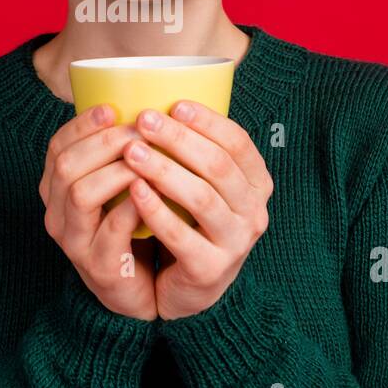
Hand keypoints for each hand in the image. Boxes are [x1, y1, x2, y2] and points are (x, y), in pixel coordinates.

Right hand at [40, 104, 157, 320]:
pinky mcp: (100, 267)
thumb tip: (146, 103)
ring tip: (148, 157)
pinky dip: (134, 205)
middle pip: (66, 165)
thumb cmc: (133, 228)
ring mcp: (75, 243)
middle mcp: (57, 215)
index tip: (113, 108)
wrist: (140, 291)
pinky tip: (153, 190)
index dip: (83, 124)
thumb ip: (122, 153)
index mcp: (57, 190)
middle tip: (140, 130)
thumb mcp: (119, 186)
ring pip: (82, 194)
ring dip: (117, 170)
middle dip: (104, 142)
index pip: (57, 146)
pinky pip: (112, 229)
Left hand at [120, 101, 272, 320]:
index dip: (208, 121)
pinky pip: (182, 235)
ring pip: (201, 197)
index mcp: (257, 185)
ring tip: (131, 151)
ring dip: (164, 169)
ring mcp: (236, 242)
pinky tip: (134, 190)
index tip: (174, 103)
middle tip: (144, 120)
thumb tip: (160, 99)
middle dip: (179, 139)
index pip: (238, 143)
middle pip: (218, 166)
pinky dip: (156, 210)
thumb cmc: (191, 222)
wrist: (189, 287)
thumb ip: (195, 152)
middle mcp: (254, 212)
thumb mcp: (203, 185)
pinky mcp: (211, 269)